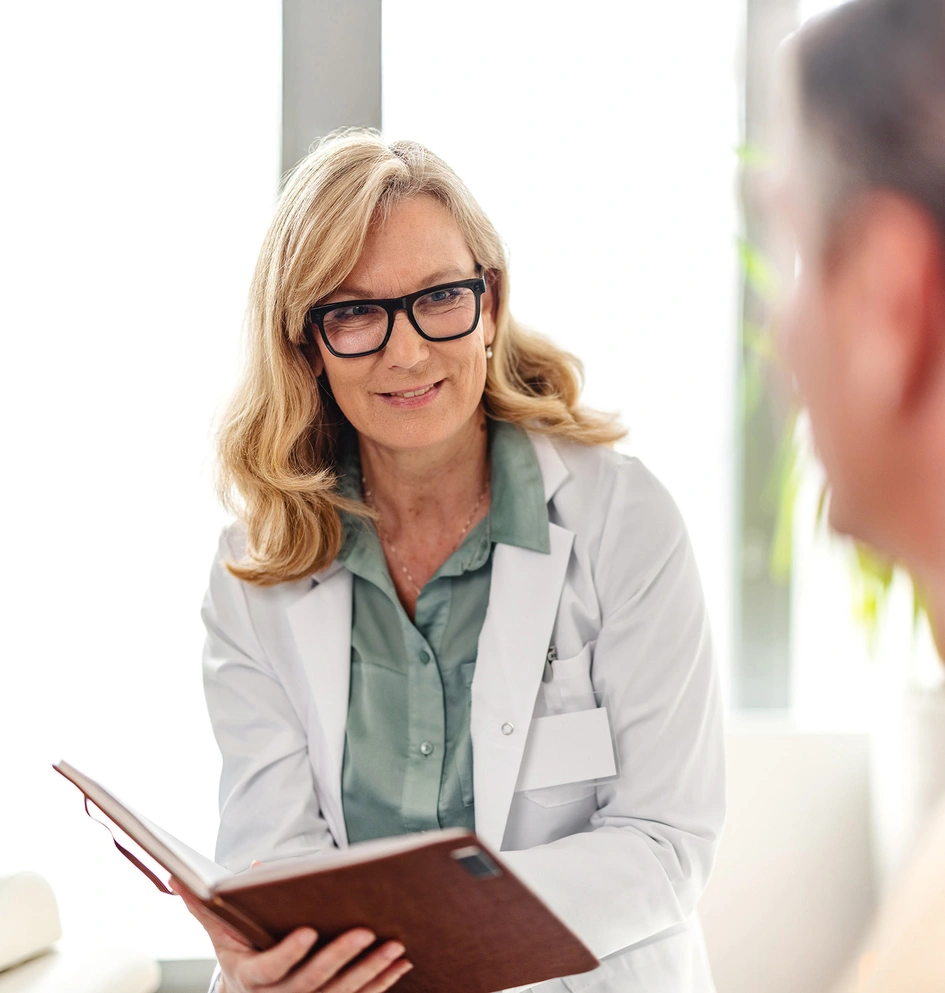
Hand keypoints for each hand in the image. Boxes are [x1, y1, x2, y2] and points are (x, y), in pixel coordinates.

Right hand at [170, 875, 412, 992]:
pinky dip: (381, 983)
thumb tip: (173, 875)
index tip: (307, 931)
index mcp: (250, 978)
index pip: (270, 970)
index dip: (288, 953)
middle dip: (341, 957)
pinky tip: (401, 963)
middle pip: (312, 983)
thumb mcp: (218, 931)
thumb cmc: (239, 950)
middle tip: (367, 931)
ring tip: (395, 945)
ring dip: (370, 972)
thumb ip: (202, 906)